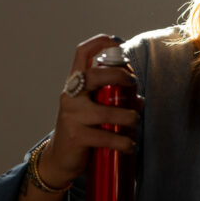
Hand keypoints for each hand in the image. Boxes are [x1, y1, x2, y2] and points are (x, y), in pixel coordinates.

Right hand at [40, 34, 142, 187]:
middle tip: (133, 83)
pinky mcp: (76, 137)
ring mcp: (72, 116)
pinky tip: (129, 145)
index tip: (121, 45)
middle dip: (119, 75)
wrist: (60, 158)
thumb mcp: (92, 106)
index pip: (82, 52)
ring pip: (106, 111)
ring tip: (136, 121)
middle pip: (94, 74)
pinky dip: (123, 142)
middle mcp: (70, 95)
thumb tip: (139, 98)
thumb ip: (111, 96)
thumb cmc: (83, 128)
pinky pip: (105, 137)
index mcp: (75, 83)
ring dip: (128, 116)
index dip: (101, 42)